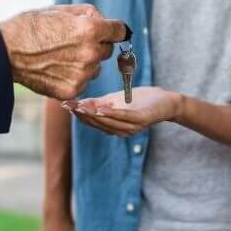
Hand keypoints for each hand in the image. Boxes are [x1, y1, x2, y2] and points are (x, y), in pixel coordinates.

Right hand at [0, 4, 127, 99]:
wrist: (4, 52)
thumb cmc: (30, 27)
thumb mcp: (60, 10)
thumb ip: (89, 14)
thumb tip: (106, 22)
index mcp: (90, 30)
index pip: (120, 31)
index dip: (114, 30)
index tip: (111, 32)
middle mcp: (90, 53)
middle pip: (107, 51)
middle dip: (96, 45)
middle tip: (73, 43)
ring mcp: (82, 74)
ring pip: (95, 68)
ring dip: (85, 63)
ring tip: (60, 57)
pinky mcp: (72, 90)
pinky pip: (83, 82)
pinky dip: (74, 77)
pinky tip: (56, 69)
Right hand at [64, 86, 181, 136]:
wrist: (166, 101)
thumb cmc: (141, 100)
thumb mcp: (115, 100)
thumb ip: (98, 102)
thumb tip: (78, 102)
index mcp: (114, 126)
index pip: (92, 122)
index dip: (78, 114)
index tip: (64, 105)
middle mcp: (121, 131)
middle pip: (98, 123)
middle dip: (83, 115)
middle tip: (69, 106)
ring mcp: (132, 127)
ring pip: (109, 122)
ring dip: (94, 115)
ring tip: (81, 108)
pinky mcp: (141, 120)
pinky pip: (124, 117)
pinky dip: (112, 113)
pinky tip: (101, 108)